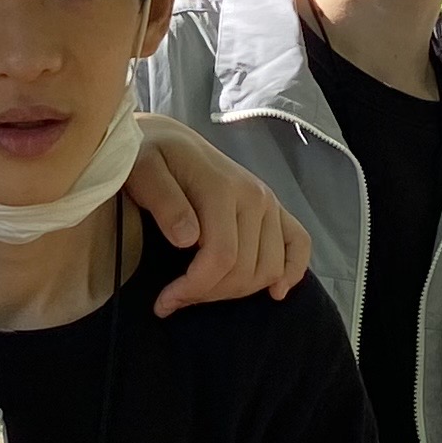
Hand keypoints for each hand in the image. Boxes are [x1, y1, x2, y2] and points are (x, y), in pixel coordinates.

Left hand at [122, 118, 313, 314]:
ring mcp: (269, 203)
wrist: (167, 139)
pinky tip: (275, 292)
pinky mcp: (275, 209)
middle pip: (245, 269)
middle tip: (174, 299)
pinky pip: (299, 243)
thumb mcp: (142, 171)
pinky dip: (292, 271)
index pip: (221, 256)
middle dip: (208, 294)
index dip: (195, 289)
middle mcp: (255, 196)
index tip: (164, 303)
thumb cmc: (148, 157)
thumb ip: (163, 201)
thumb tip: (188, 239)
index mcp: (222, 188)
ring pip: (269, 268)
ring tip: (201, 292)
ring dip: (237, 292)